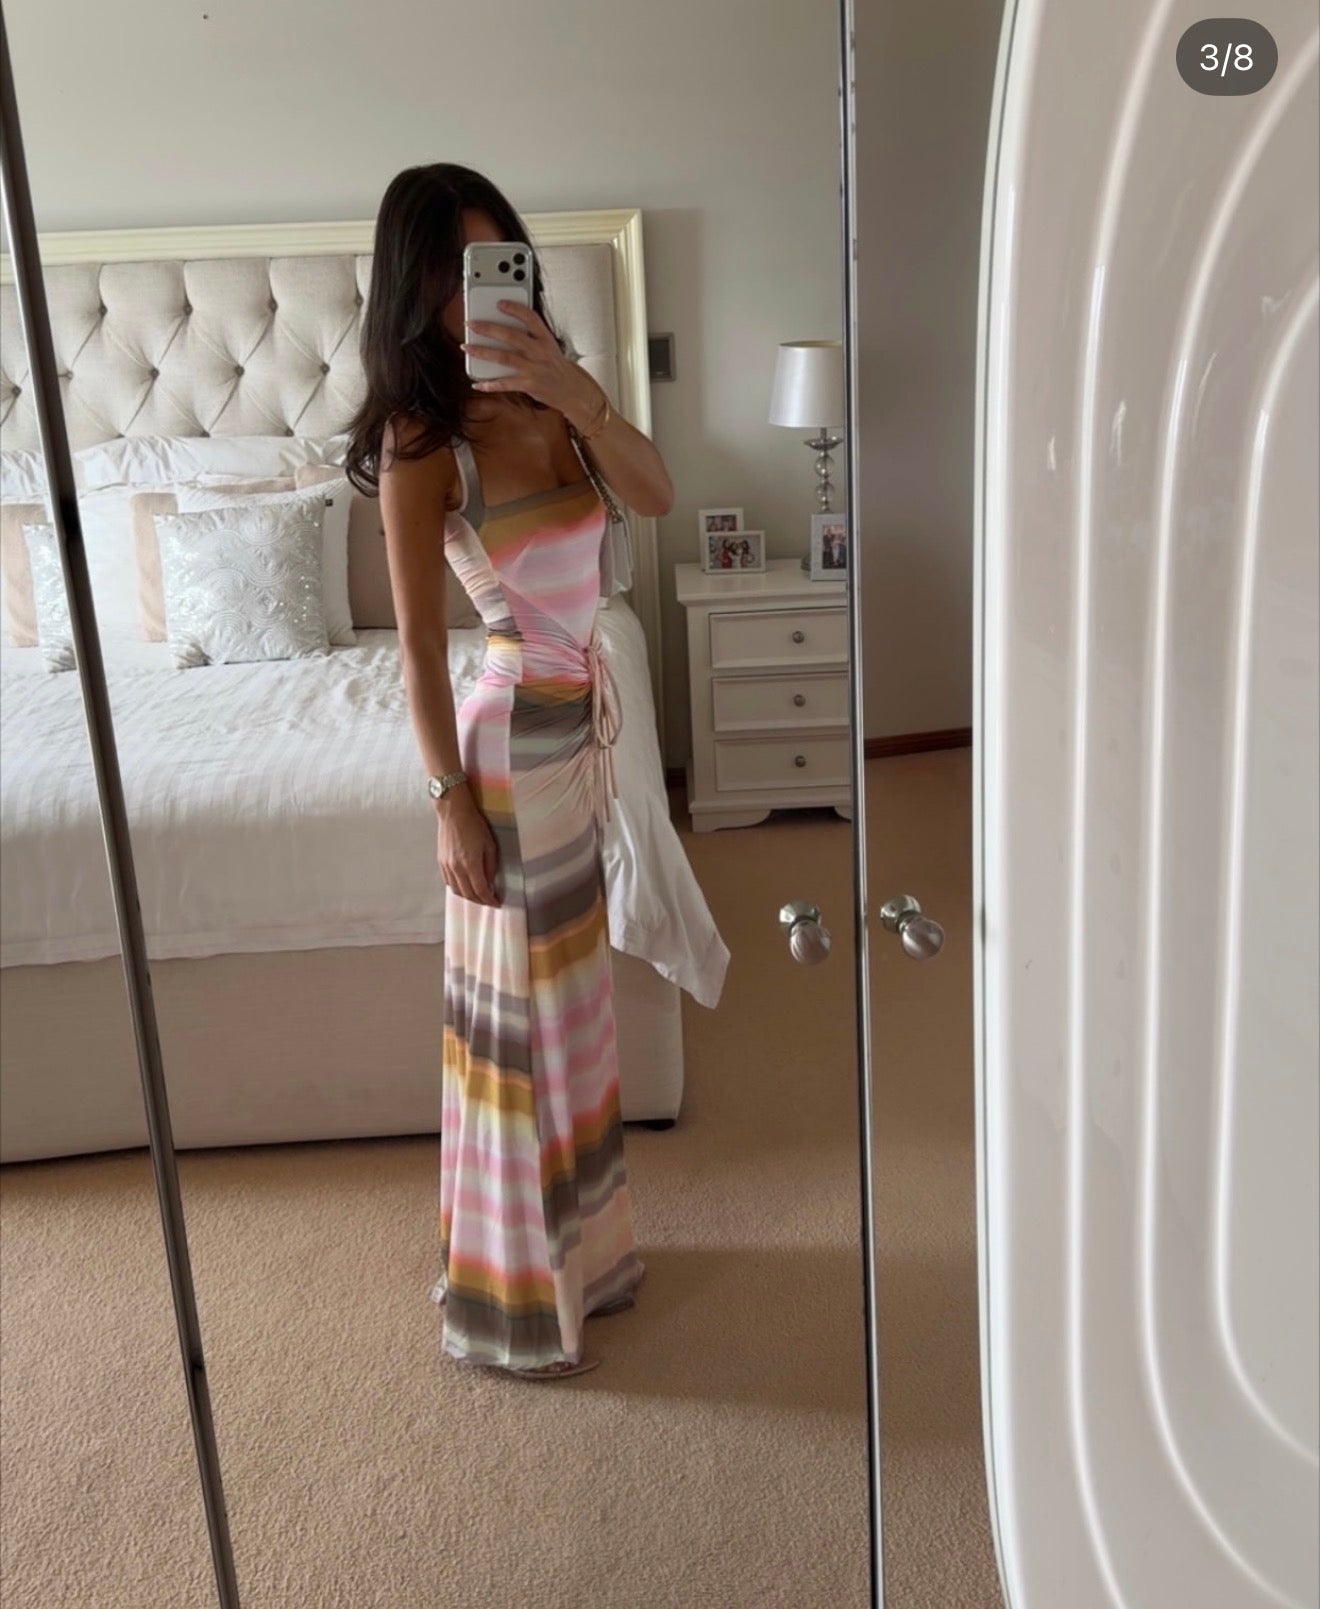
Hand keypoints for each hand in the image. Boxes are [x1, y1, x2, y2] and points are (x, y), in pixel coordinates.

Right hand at [436, 789, 499, 905]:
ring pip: (456, 891)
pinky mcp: (440, 862)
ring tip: (478, 896)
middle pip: (468, 894)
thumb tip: (490, 882)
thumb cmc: (475, 825)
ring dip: (468, 897)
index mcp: (470, 863)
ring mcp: (446, 866)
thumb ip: (490, 866)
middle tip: (489, 901)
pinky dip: (457, 888)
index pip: (481, 890)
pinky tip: (465, 886)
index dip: (489, 900)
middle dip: (480, 901)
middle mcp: (456, 868)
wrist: (453, 813)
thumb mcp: (490, 845)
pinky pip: (448, 882)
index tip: (496, 903)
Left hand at [462, 300, 602, 427]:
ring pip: (504, 358)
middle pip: (511, 336)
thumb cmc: (554, 365)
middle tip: (471, 323)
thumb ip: (530, 336)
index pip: (531, 318)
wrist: (571, 389)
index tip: (499, 303)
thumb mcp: (549, 346)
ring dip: (483, 352)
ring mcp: (534, 369)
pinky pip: (506, 384)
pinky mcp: (529, 385)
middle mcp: (540, 352)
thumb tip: (502, 327)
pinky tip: (477, 383)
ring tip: (467, 347)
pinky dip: (490, 384)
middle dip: (489, 328)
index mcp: (546, 339)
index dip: (515, 309)